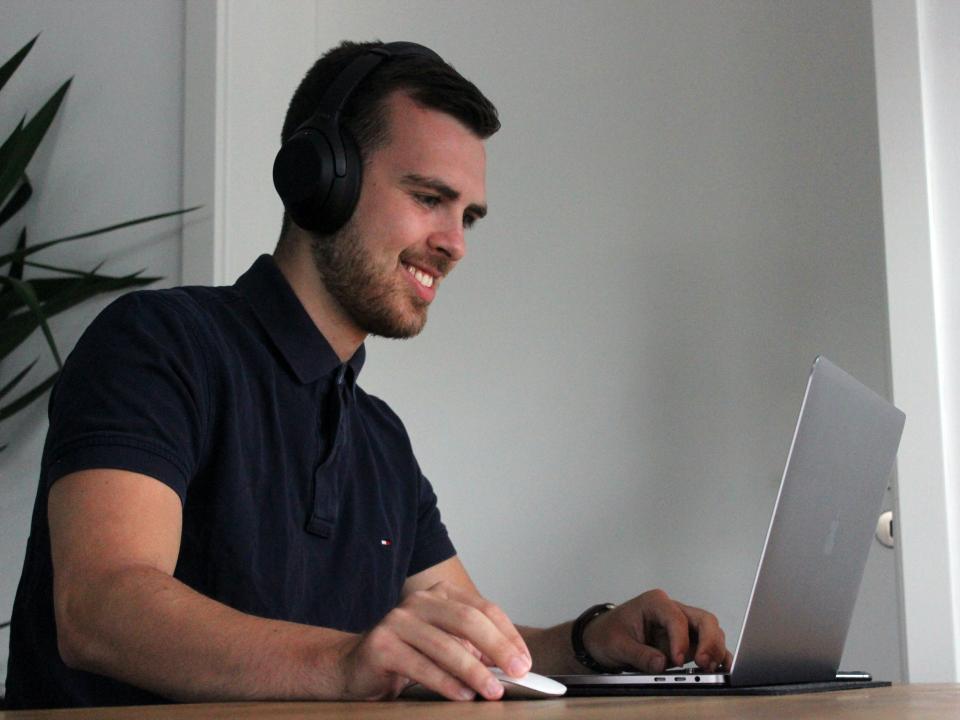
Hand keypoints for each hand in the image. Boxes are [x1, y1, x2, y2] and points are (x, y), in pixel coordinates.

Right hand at [336, 580, 530, 700]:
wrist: (355, 666)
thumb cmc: (408, 655)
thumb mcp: (445, 644)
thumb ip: (473, 647)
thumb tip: (511, 663)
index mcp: (439, 594)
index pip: (483, 609)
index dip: (508, 635)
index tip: (525, 660)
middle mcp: (418, 601)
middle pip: (468, 620)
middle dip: (499, 648)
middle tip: (519, 672)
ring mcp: (398, 620)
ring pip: (447, 645)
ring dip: (475, 671)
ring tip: (493, 690)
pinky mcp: (381, 645)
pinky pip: (422, 666)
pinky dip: (447, 683)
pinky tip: (463, 695)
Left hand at [581, 589, 730, 671]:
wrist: (601, 639)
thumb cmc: (608, 634)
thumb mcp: (617, 645)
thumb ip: (639, 654)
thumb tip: (661, 663)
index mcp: (655, 603)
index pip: (676, 618)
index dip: (680, 639)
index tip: (677, 660)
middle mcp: (672, 610)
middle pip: (703, 620)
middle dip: (709, 641)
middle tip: (704, 663)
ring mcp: (681, 626)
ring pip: (710, 632)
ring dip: (714, 650)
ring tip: (708, 668)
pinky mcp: (685, 642)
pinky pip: (706, 646)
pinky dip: (715, 656)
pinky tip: (719, 668)